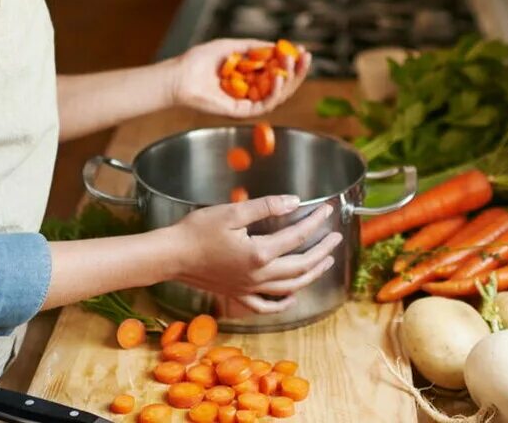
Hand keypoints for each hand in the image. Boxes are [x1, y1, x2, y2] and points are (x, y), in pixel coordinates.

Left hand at [169, 38, 311, 118]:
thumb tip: (276, 45)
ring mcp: (247, 103)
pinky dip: (275, 92)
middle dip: (297, 70)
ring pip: (278, 96)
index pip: (277, 71)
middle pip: (283, 85)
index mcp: (249, 77)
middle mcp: (251, 91)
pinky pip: (265, 105)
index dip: (292, 62)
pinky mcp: (242, 113)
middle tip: (307, 57)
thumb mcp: (231, 46)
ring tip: (292, 62)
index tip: (303, 50)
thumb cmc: (199, 60)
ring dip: (289, 79)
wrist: (180, 76)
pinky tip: (280, 78)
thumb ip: (253, 47)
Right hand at [169, 195, 341, 314]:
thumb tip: (294, 201)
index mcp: (259, 252)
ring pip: (290, 286)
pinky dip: (284, 302)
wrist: (172, 255)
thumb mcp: (233, 212)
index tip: (326, 209)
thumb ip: (266, 206)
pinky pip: (267, 305)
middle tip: (335, 237)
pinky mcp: (238, 294)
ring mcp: (249, 288)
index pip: (297, 236)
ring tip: (325, 262)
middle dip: (322, 250)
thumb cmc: (198, 231)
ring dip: (312, 274)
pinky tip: (293, 296)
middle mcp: (258, 275)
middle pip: (301, 265)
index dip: (315, 221)